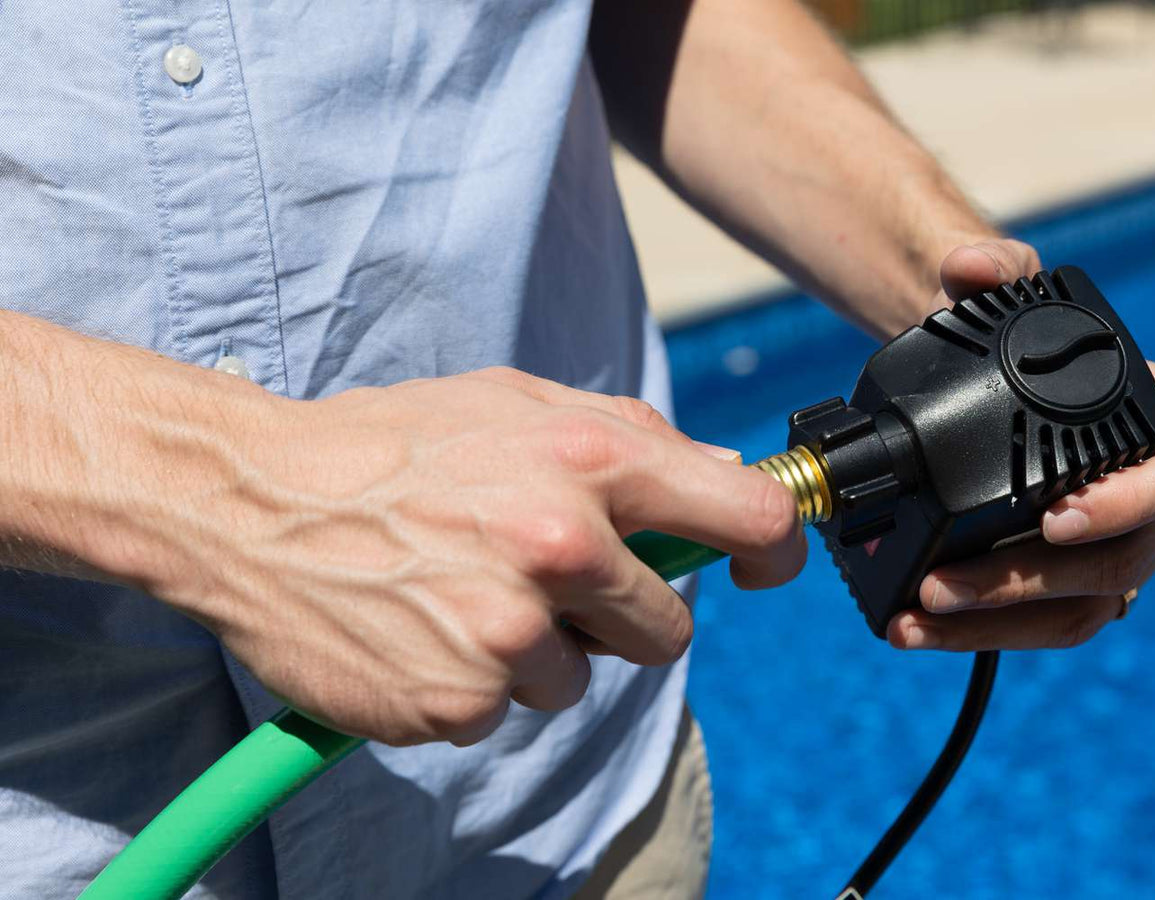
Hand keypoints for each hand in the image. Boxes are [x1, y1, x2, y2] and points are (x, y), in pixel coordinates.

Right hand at [143, 367, 803, 745]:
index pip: (745, 513)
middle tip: (547, 580)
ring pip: (582, 680)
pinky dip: (475, 683)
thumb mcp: (514, 404)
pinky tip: (423, 630)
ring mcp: (508, 633)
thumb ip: (627, 435)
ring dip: (539, 653)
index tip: (759, 566)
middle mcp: (559, 546)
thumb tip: (726, 474)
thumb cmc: (390, 445)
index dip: (773, 547)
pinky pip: (506, 710)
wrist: (251, 503)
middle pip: (668, 630)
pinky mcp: (457, 700)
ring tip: (461, 594)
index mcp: (588, 460)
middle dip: (622, 617)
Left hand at [886, 246, 1154, 650]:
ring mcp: (1117, 547)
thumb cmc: (1013, 340)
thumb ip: (992, 268)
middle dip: (1027, 580)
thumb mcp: (1007, 291)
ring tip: (918, 618)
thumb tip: (966, 265)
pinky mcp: (1070, 584)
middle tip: (946, 582)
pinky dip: (981, 633)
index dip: (1133, 502)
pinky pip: (1042, 623)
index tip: (1057, 518)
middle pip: (1122, 562)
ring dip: (995, 623)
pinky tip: (917, 629)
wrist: (977, 385)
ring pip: (1079, 609)